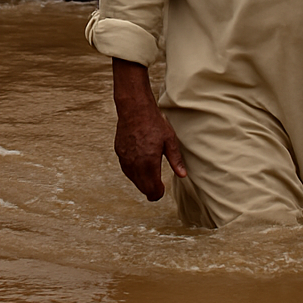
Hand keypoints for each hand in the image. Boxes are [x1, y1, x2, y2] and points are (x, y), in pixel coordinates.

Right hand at [112, 58, 186, 200]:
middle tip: (159, 187)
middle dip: (151, 190)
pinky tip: (140, 168)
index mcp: (149, 162)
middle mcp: (135, 164)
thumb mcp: (170, 140)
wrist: (134, 109)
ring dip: (142, 182)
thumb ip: (175, 160)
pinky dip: (133, 173)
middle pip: (142, 187)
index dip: (158, 193)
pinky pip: (126, 169)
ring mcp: (125, 159)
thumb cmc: (154, 123)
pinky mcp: (119, 153)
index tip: (163, 189)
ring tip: (151, 177)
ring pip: (133, 179)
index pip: (152, 189)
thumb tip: (183, 175)